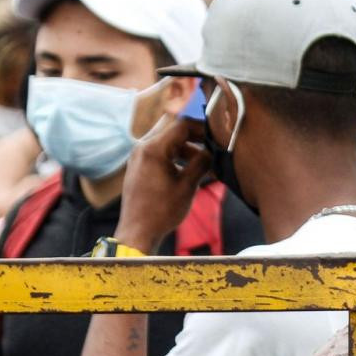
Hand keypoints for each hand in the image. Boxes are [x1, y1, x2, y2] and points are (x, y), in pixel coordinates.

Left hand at [116, 115, 210, 252]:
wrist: (138, 231)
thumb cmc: (162, 211)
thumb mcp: (188, 186)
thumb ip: (201, 163)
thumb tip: (212, 152)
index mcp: (153, 149)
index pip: (181, 125)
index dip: (202, 128)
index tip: (217, 137)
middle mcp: (142, 147)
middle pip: (172, 128)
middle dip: (194, 135)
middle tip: (211, 146)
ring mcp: (138, 155)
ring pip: (166, 139)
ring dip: (185, 146)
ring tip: (203, 162)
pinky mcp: (139, 165)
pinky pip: (159, 151)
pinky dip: (175, 155)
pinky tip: (188, 170)